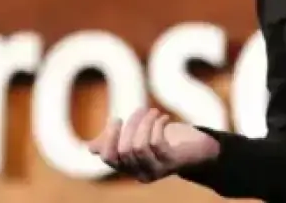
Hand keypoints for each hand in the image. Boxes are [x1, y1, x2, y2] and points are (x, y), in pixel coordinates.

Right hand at [86, 107, 219, 181]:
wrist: (195, 148)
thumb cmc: (162, 141)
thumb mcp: (135, 138)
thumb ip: (114, 142)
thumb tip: (90, 149)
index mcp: (128, 168)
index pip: (109, 158)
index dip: (109, 137)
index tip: (116, 118)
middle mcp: (140, 173)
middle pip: (124, 150)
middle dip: (130, 125)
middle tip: (139, 111)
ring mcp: (156, 170)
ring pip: (139, 147)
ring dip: (144, 124)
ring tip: (151, 111)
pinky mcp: (171, 163)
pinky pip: (156, 143)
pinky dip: (157, 126)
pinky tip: (162, 117)